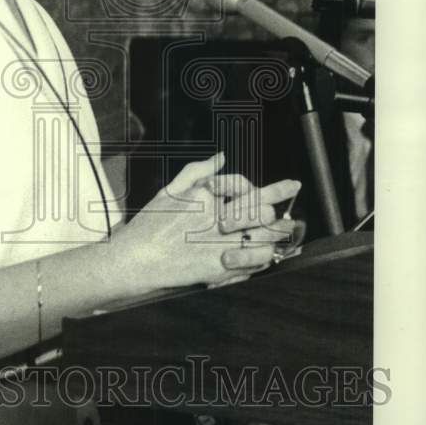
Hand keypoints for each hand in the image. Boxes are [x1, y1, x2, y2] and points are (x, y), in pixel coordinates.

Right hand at [119, 152, 301, 290]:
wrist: (135, 259)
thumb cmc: (149, 224)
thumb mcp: (170, 190)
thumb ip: (198, 170)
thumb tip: (221, 157)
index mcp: (204, 194)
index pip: (243, 185)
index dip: (264, 187)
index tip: (290, 186)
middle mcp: (214, 216)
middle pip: (259, 209)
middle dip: (275, 212)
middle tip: (288, 216)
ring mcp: (217, 242)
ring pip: (262, 235)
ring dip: (278, 235)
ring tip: (287, 232)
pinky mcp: (218, 267)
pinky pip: (253, 261)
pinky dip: (264, 258)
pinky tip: (269, 255)